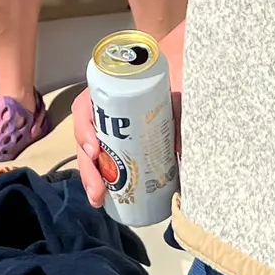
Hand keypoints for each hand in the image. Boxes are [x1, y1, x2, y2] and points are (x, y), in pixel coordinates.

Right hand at [71, 84, 181, 206]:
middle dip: (88, 167)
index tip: (95, 150)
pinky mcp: (122, 144)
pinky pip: (105, 160)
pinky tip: (105, 198)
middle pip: (86, 137)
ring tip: (98, 199)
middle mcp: (108, 109)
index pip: (87, 105)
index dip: (85, 128)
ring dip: (91, 178)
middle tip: (98, 190)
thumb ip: (181, 112)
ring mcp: (114, 127)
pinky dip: (103, 179)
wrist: (189, 75)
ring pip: (91, 153)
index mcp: (113, 90)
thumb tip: (179, 147)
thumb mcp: (177, 89)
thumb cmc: (177, 75)